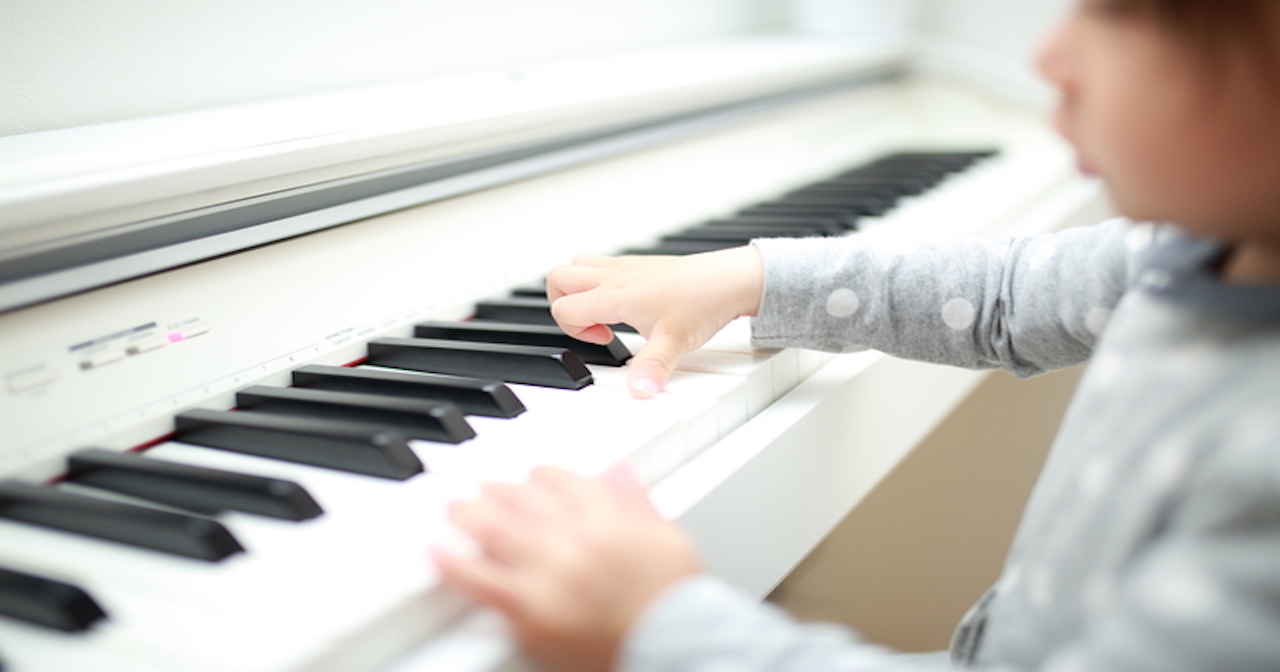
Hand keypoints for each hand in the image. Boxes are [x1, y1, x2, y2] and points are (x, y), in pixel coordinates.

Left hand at [434, 467, 700, 671]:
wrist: (674, 647)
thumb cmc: (674, 602)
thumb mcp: (667, 538)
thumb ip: (638, 501)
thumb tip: (621, 471)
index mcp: (606, 514)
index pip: (555, 477)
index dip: (535, 477)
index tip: (528, 481)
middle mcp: (572, 534)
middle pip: (515, 496)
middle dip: (494, 491)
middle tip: (480, 492)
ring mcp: (546, 568)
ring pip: (491, 526)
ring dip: (468, 514)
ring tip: (454, 511)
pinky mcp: (527, 606)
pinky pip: (477, 577)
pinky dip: (452, 562)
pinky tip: (437, 553)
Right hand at [547, 246, 763, 397]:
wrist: (731, 278)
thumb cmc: (703, 302)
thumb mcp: (674, 344)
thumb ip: (651, 370)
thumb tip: (638, 394)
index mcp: (615, 294)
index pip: (564, 307)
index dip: (575, 330)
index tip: (605, 340)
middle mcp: (615, 276)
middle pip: (559, 277)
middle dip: (563, 305)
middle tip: (594, 326)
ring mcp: (627, 267)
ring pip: (578, 265)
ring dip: (579, 290)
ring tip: (606, 315)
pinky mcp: (640, 264)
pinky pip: (602, 265)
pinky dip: (600, 283)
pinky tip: (628, 306)